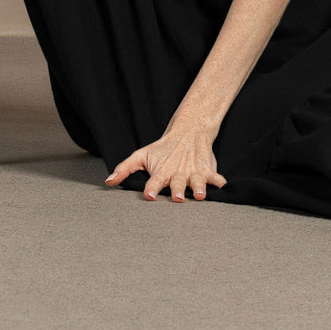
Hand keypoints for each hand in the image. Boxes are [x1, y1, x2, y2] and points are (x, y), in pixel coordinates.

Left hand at [103, 116, 227, 200]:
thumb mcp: (142, 155)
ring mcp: (193, 171)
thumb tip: (107, 182)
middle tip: (177, 198)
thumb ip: (125, 169)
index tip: (149, 195)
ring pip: (198, 181)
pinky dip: (219, 181)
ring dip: (199, 187)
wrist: (188, 131)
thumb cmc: (162, 149)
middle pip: (178, 183)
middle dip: (178, 190)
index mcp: (162, 171)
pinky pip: (215, 177)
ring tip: (200, 195)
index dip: (152, 188)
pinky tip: (223, 186)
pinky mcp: (207, 170)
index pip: (155, 180)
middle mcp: (178, 172)